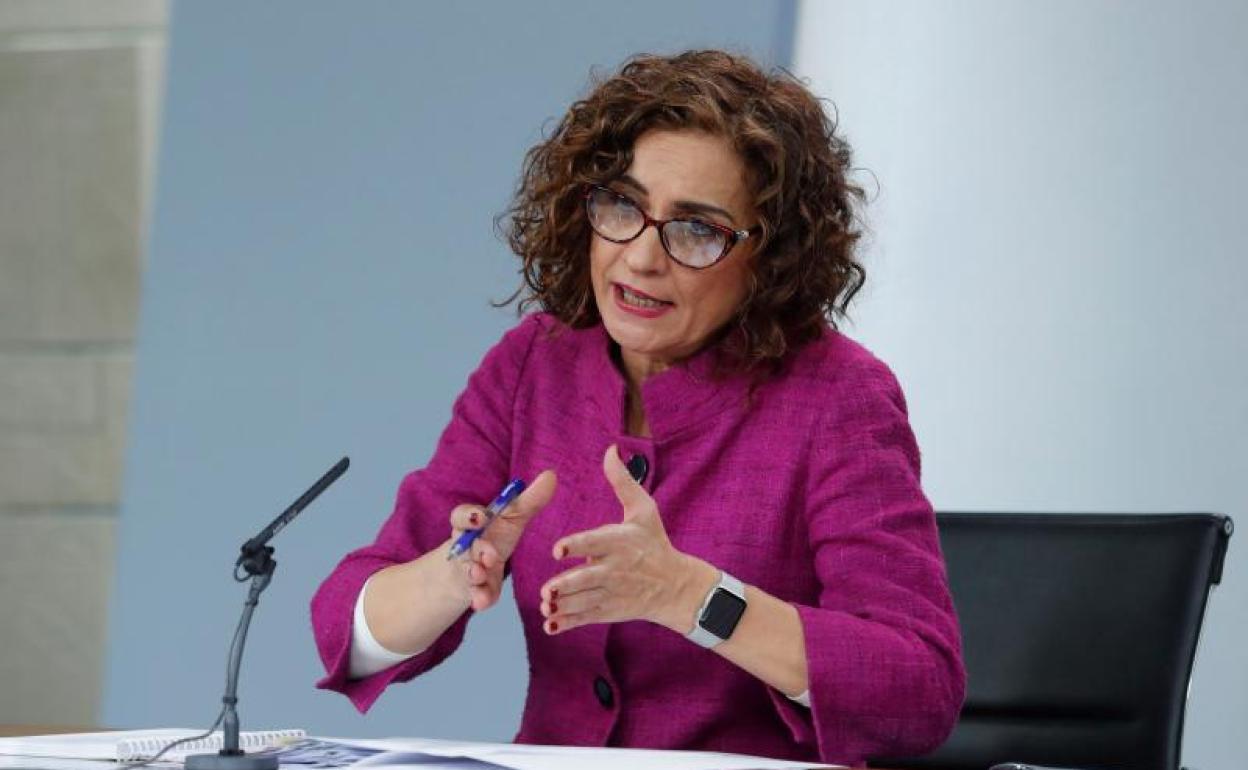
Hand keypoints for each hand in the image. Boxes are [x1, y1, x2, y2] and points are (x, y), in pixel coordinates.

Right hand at [448, 470, 555, 611]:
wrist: (478, 570)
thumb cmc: (496, 537)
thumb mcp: (513, 518)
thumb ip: (529, 500)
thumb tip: (551, 474)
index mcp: (473, 525)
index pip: (461, 516)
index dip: (469, 516)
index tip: (481, 517)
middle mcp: (466, 546)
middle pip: (465, 546)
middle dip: (477, 550)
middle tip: (490, 555)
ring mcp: (468, 569)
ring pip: (466, 571)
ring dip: (472, 573)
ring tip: (479, 575)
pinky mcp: (475, 591)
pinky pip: (475, 595)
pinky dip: (479, 597)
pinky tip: (482, 602)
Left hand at [538, 446, 714, 634]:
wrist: (675, 586)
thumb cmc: (654, 542)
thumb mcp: (644, 510)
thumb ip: (622, 482)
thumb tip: (610, 449)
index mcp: (621, 542)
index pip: (596, 542)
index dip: (577, 546)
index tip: (557, 549)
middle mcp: (616, 569)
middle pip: (589, 578)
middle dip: (568, 585)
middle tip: (548, 590)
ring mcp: (612, 593)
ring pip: (584, 600)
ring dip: (564, 605)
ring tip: (545, 605)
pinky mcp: (609, 611)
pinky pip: (586, 618)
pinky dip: (568, 623)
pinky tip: (550, 625)